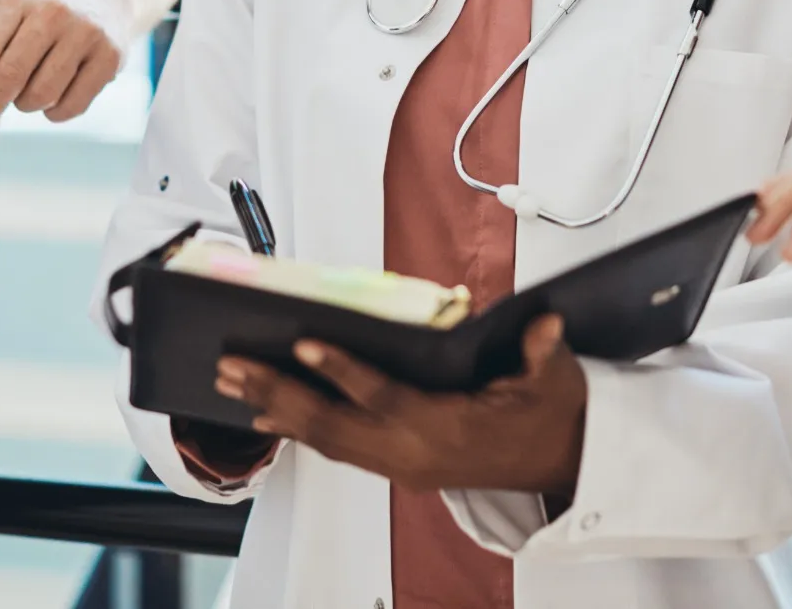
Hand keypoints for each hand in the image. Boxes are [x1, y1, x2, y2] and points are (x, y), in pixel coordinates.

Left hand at [0, 0, 130, 137]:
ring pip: (41, 94)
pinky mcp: (111, 57)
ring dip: (24, 105)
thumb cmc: (38, 15)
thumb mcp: (9, 13)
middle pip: (10, 75)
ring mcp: (86, 33)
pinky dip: (54, 112)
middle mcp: (54, 12)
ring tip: (24, 95)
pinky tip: (52, 99)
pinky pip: (72, 106)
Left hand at [217, 315, 586, 494]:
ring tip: (232, 383)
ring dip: (277, 410)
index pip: (385, 399)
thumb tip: (545, 325)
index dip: (343, 371)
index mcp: (449, 430)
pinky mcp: (396, 466)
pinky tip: (265, 413)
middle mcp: (414, 454)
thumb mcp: (555, 380)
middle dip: (279, 394)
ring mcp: (402, 466)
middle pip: (335, 426)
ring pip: (327, 440)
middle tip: (234, 366)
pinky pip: (337, 449)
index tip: (304, 344)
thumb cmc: (550, 414)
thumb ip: (544, 352)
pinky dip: (297, 429)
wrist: (560, 461)